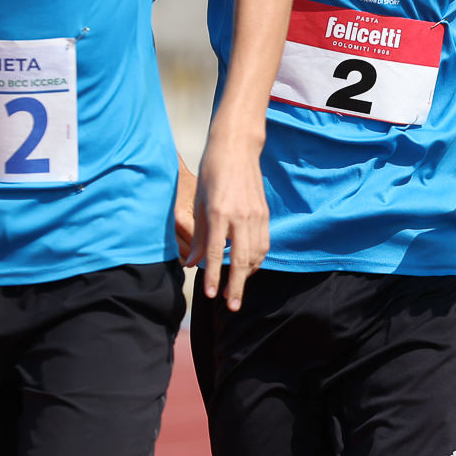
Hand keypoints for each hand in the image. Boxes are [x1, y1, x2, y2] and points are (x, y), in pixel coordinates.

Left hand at [184, 136, 268, 308]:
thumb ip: (198, 234)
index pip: (216, 252)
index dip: (213, 277)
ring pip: (256, 255)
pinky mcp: (264, 214)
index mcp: (219, 212)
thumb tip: (191, 263)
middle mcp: (240, 216)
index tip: (211, 295)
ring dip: (247, 276)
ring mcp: (256, 215)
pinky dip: (256, 260)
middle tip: (231, 306)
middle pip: (240, 260)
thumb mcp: (198, 201)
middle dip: (236, 286)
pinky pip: (263, 244)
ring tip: (236, 290)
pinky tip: (247, 268)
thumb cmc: (212, 171)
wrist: (237, 148)